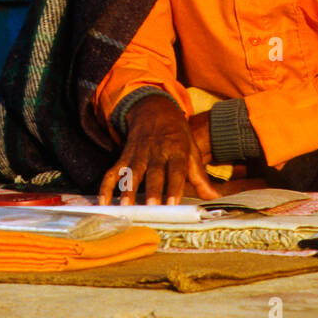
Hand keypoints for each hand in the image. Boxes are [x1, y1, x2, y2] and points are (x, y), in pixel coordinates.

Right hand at [98, 94, 220, 204]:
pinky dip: (106, 185)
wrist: (154, 109)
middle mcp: (157, 151)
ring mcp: (139, 153)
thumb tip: (214, 199)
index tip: (173, 203)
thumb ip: (200, 177)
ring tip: (125, 206)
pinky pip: (114, 171)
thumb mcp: (191, 150)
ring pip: (133, 172)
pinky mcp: (125, 155)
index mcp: (176, 150)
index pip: (177, 170)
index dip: (175, 186)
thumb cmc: (177, 135)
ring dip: (128, 189)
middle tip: (150, 207)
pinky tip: (103, 201)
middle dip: (152, 190)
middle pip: (154, 172)